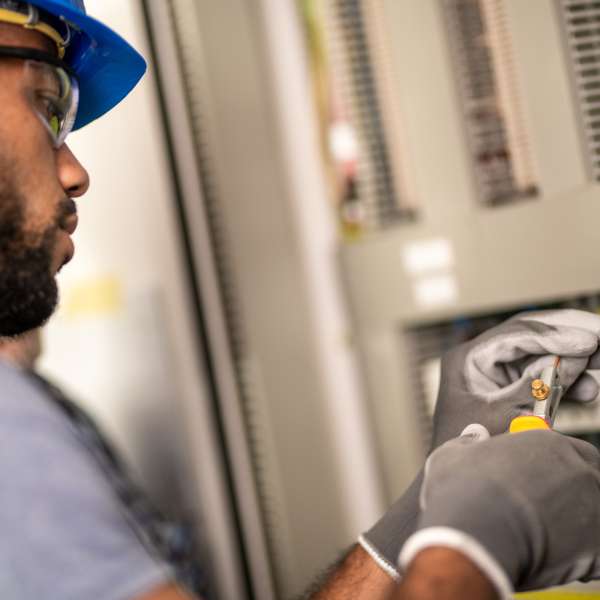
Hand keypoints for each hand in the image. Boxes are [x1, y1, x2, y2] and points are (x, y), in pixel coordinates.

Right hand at [400, 427, 599, 596]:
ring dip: (579, 522)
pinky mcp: (597, 546)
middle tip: (547, 504)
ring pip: (595, 512)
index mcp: (546, 443)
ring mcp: (592, 506)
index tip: (537, 475)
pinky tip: (557, 559)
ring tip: (546, 535)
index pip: (566, 449)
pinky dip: (584, 558)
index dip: (552, 464)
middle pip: (589, 475)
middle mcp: (576, 469)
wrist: (474, 533)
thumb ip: (469, 442)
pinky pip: (597, 554)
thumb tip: (474, 435)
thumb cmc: (463, 492)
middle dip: (574, 488)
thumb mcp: (453, 455)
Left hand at [432, 309, 599, 447]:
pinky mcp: (512, 389)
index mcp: (467, 358)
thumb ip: (532, 388)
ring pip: (542, 355)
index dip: (554, 336)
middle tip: (599, 335)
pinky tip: (589, 389)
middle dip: (568, 334)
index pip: (515, 335)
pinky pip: (544, 377)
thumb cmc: (467, 448)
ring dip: (573, 357)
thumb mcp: (500, 417)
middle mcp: (481, 358)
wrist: (460, 482)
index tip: (589, 341)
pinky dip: (567, 381)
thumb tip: (567, 360)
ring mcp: (497, 373)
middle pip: (531, 336)